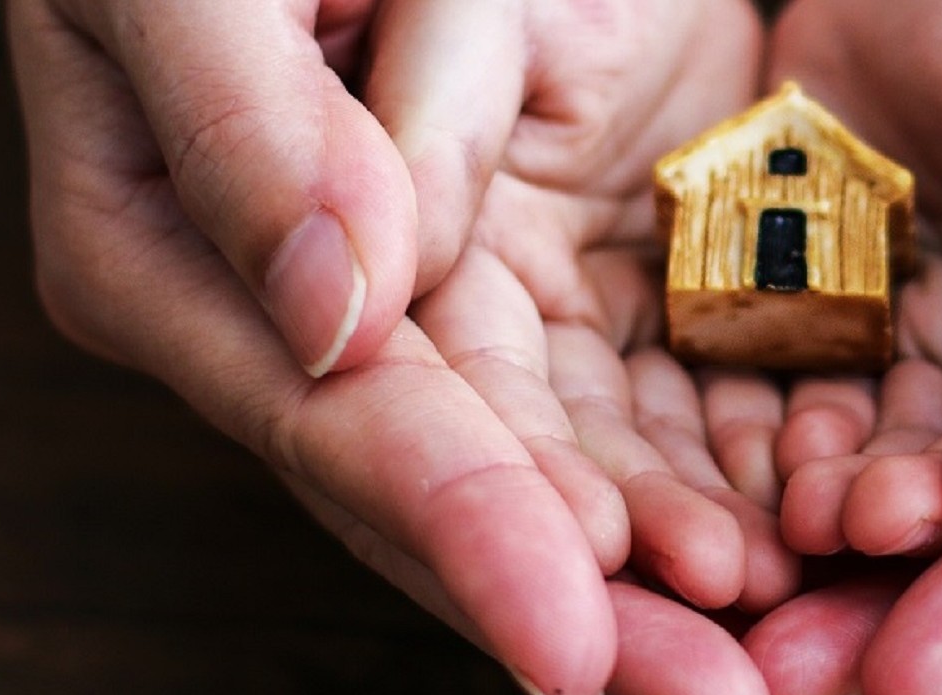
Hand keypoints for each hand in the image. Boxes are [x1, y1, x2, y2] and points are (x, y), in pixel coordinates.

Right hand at [8, 0, 786, 690]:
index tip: (573, 632)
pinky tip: (768, 547)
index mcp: (172, 255)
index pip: (335, 418)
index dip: (459, 526)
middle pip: (437, 494)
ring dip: (647, 576)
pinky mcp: (519, 278)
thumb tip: (341, 315)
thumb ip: (256, 132)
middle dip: (580, 608)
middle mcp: (291, 320)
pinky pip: (600, 395)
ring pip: (534, 470)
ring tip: (755, 663)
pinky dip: (676, 475)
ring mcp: (414, 310)